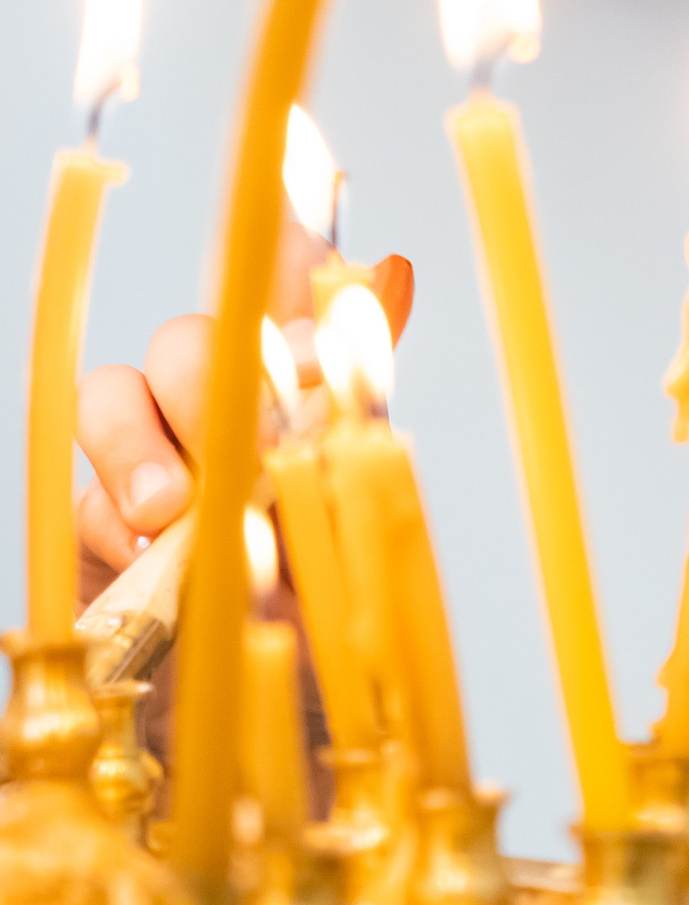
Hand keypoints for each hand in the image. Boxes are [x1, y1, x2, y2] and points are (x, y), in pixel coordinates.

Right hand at [73, 225, 412, 587]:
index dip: (295, 245)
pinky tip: (147, 553)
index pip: (293, 296)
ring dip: (139, 445)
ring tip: (170, 507)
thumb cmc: (328, 606)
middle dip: (205, 380)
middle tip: (236, 443)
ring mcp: (157, 460)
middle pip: (193, 342)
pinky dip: (111, 518)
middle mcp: (227, 413)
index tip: (304, 194)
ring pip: (115, 393)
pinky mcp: (102, 520)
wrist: (270, 709)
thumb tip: (389, 277)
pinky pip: (84, 490)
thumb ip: (361, 409)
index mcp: (305, 400)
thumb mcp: (363, 515)